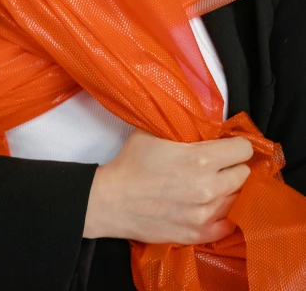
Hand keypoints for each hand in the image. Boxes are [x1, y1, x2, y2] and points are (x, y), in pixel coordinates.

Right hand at [83, 128, 252, 244]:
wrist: (112, 200)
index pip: (243, 150)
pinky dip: (224, 214)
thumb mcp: (154, 132)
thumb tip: (205, 124)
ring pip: (239, 199)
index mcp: (201, 159)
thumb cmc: (132, 162)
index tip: (230, 144)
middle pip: (244, 174)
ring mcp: (205, 215)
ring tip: (215, 184)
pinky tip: (213, 205)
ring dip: (229, 189)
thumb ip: (184, 127)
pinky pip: (228, 225)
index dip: (237, 144)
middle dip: (234, 166)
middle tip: (221, 163)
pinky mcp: (198, 234)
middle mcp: (209, 188)